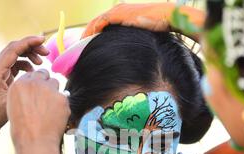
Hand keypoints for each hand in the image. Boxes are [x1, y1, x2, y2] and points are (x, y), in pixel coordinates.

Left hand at [0, 36, 49, 137]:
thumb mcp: (10, 100)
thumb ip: (22, 86)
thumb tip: (37, 75)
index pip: (13, 49)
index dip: (29, 42)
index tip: (43, 40)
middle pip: (14, 49)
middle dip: (31, 48)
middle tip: (46, 53)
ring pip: (14, 57)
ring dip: (28, 57)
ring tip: (41, 64)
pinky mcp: (0, 80)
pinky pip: (14, 67)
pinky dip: (25, 66)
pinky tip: (33, 74)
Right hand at [6, 70, 69, 148]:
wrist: (35, 142)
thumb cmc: (23, 130)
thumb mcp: (14, 108)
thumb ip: (23, 95)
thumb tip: (34, 92)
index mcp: (18, 85)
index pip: (30, 75)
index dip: (35, 83)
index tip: (36, 92)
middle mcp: (33, 84)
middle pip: (43, 74)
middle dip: (45, 82)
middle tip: (46, 96)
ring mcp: (49, 89)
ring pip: (55, 82)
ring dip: (54, 92)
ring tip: (50, 108)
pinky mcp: (62, 98)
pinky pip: (64, 97)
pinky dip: (61, 105)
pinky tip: (56, 117)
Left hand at [82, 3, 204, 38]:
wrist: (165, 16)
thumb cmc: (156, 26)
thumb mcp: (139, 34)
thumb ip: (129, 39)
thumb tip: (128, 54)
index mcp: (121, 13)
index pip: (102, 23)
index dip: (92, 33)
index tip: (86, 44)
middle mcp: (117, 10)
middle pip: (96, 22)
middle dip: (86, 34)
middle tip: (78, 47)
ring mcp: (117, 10)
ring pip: (95, 22)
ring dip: (87, 33)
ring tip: (80, 45)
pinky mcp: (119, 14)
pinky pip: (100, 22)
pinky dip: (92, 30)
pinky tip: (87, 39)